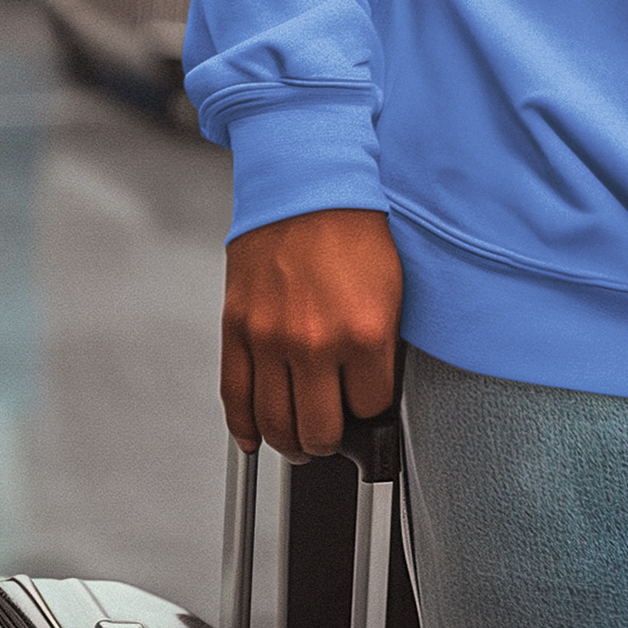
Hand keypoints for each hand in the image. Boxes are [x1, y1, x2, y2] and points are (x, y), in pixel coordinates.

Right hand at [222, 208, 403, 460]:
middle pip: (320, 432)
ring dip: (289, 443)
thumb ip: (381, 350)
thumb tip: (371, 396)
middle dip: (329, 441)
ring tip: (299, 439)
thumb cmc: (352, 230)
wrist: (307, 184)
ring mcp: (270, 339)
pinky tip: (256, 437)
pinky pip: (235, 398)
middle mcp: (315, 342)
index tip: (366, 407)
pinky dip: (244, 429)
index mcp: (364, 333)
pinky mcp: (237, 329)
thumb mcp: (392, 291)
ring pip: (275, 426)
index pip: (370, 410)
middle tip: (332, 435)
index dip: (371, 413)